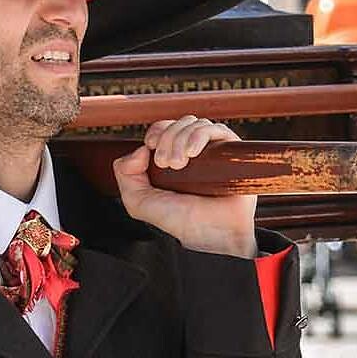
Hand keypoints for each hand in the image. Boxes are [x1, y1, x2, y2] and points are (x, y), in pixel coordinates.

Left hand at [112, 116, 256, 257]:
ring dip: (180, 139)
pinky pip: (215, 129)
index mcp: (173, 159)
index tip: (151, 146)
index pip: (163, 129)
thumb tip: (141, 148)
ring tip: (180, 164)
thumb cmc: (184, 221)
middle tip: (166, 164)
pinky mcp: (231, 152)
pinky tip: (193, 153)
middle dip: (167, 138)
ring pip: (195, 124)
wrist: (214, 233)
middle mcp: (193, 152)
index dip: (156, 132)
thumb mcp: (140, 203)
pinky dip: (199, 135)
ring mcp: (213, 151)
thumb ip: (125, 175)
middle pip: (177, 124)